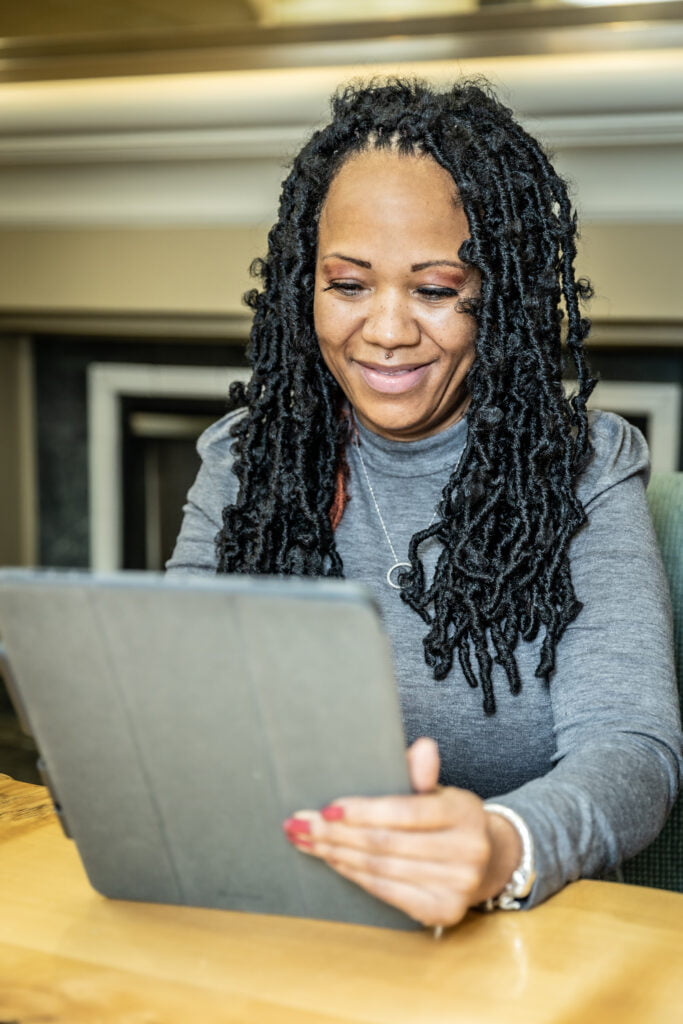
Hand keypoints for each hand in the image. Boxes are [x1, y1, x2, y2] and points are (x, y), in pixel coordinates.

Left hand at [282, 737, 521, 928]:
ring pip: (380, 869)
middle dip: (335, 833)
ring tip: (306, 842)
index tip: (325, 808)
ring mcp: (457, 886)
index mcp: (464, 812)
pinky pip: (386, 892)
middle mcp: (467, 851)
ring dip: (336, 855)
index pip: (404, 812)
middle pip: (385, 843)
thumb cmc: (447, 817)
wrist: (486, 858)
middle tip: (299, 825)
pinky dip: (354, 875)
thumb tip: (423, 747)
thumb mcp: (437, 790)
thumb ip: (421, 772)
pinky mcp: (443, 912)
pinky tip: (333, 861)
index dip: (361, 811)